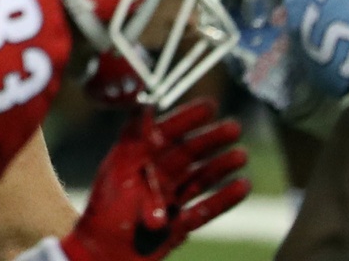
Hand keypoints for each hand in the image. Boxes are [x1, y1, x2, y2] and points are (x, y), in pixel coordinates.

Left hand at [61, 100, 249, 260]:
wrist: (105, 254)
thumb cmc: (106, 211)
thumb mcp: (118, 169)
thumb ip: (133, 138)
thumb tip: (143, 103)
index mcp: (137, 159)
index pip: (165, 132)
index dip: (186, 118)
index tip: (209, 105)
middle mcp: (155, 176)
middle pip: (187, 153)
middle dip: (210, 139)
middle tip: (235, 126)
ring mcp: (169, 200)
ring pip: (200, 178)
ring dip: (221, 166)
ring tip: (242, 154)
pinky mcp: (179, 224)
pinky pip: (206, 208)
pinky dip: (224, 198)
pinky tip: (243, 185)